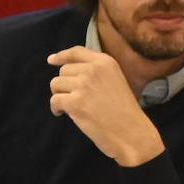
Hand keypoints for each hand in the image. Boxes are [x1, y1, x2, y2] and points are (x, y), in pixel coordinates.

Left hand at [47, 46, 164, 166]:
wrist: (131, 131)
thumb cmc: (124, 109)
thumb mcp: (115, 80)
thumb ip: (96, 72)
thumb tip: (64, 67)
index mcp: (105, 62)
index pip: (77, 52)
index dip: (62, 56)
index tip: (52, 60)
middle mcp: (94, 70)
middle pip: (64, 70)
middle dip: (65, 84)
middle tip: (75, 97)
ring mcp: (84, 85)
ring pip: (56, 84)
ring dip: (60, 96)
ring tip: (72, 106)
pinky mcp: (75, 102)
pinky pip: (54, 100)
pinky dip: (56, 108)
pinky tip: (64, 114)